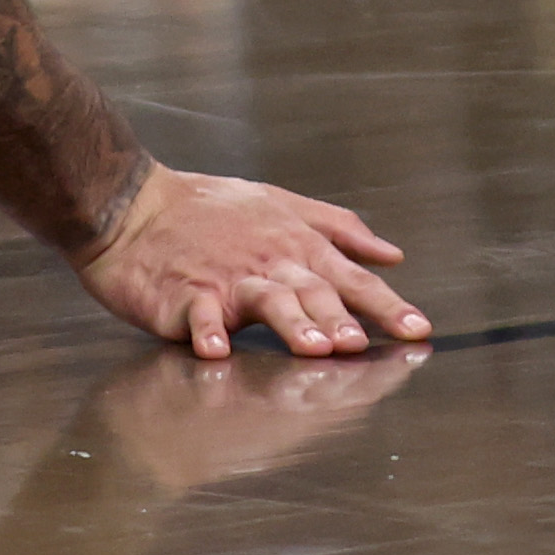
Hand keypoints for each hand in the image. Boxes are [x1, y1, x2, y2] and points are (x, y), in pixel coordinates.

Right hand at [73, 166, 424, 362]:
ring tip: (314, 348)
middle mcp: (269, 261)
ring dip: (291, 324)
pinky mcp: (185, 293)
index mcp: (295, 244)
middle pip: (313, 292)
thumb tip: (391, 252)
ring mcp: (226, 278)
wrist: (136, 205)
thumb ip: (338, 229)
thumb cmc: (210, 209)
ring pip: (266, 300)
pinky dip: (208, 331)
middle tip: (365, 346)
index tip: (418, 329)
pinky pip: (199, 314)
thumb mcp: (281, 204)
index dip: (386, 304)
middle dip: (342, 320)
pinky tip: (216, 350)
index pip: (350, 277)